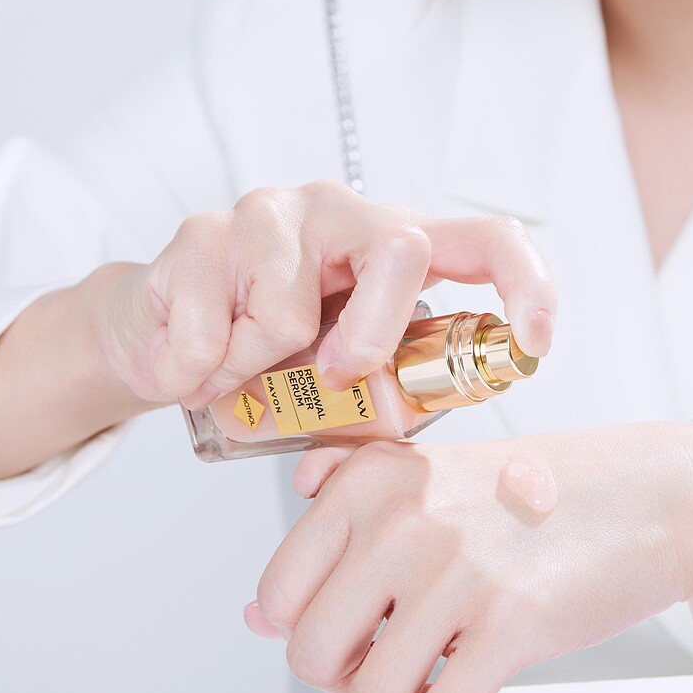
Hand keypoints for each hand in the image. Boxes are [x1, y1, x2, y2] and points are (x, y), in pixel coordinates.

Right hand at [87, 181, 556, 411]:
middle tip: (337, 374)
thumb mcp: (338, 387)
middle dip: (374, 333)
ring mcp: (271, 213)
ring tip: (234, 373)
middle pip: (399, 249)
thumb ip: (377, 414)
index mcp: (393, 245)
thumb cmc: (265, 358)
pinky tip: (192, 364)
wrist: (156, 334)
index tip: (536, 342)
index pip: (484, 240)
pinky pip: (213, 331)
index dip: (526, 284)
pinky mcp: (202, 232)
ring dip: (256, 369)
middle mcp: (342, 213)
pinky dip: (198, 374)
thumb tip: (411, 480)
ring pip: (288, 308)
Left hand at [248, 421, 692, 692]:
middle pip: (311, 655)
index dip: (309, 633)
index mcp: (371, 479)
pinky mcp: (509, 622)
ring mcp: (454, 571)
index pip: (277, 593)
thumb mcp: (427, 479)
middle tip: (394, 676)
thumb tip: (257, 620)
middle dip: (347, 686)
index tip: (354, 636)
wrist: (649, 497)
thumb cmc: (535, 495)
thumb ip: (336, 529)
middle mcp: (402, 518)